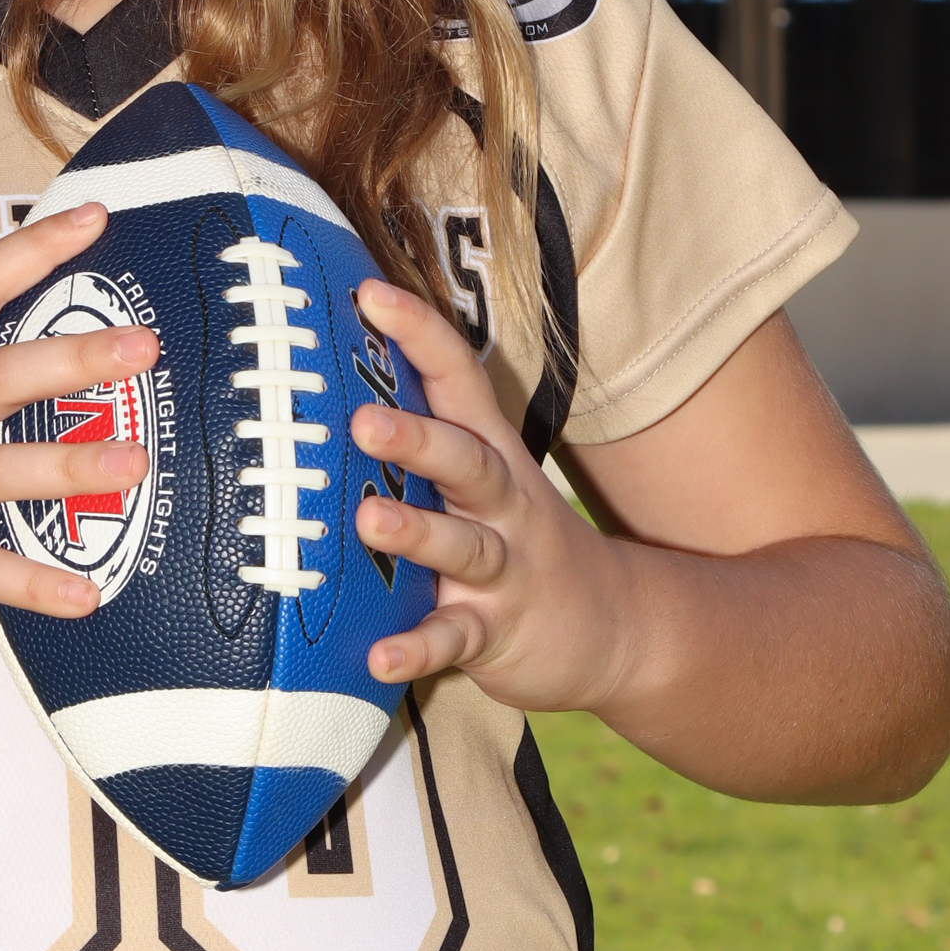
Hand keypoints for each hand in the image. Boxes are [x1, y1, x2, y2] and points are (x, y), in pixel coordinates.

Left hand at [349, 279, 632, 713]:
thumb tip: (331, 381)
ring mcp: (504, 568)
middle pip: (465, 460)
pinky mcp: (498, 631)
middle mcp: (502, 503)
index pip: (457, 379)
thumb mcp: (487, 477)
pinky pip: (455, 639)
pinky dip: (418, 649)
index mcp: (491, 453)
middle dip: (417, 438)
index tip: (367, 294)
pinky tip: (379, 657)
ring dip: (417, 533)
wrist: (618, 628)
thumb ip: (425, 434)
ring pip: (462, 546)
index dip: (418, 333)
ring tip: (370, 521)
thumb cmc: (519, 537)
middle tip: (361, 419)